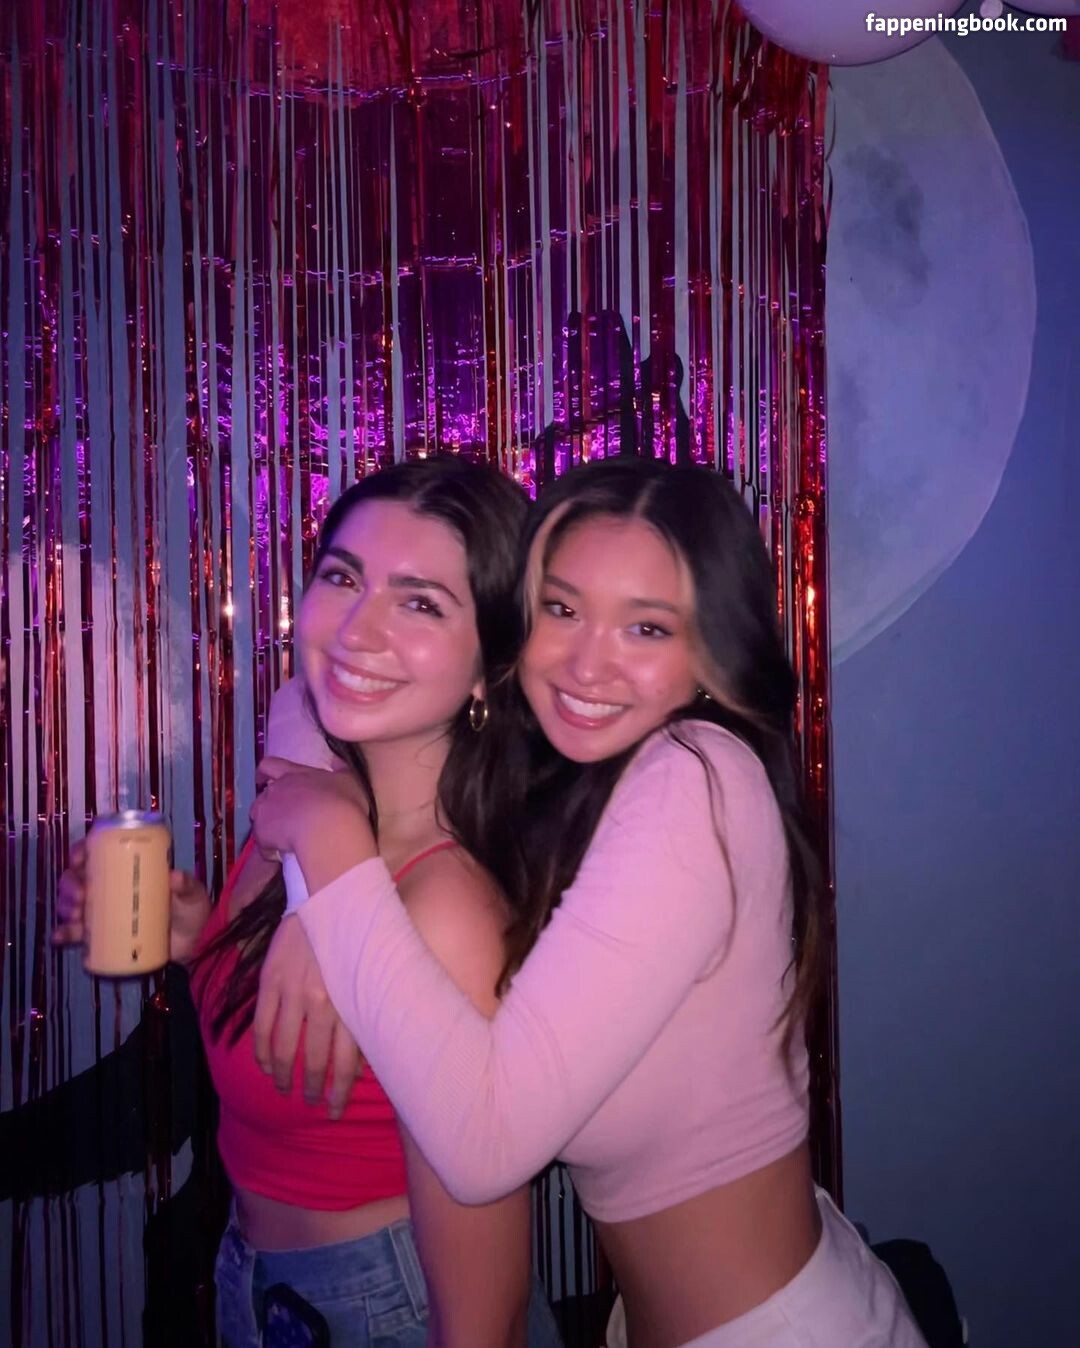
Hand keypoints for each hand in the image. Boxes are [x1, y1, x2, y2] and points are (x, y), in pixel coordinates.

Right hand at [53, 839, 209, 965]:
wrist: (194, 945)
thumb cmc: (192, 910)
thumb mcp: (192, 894)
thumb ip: (186, 885)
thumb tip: (174, 876)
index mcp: (129, 869)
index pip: (98, 853)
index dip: (82, 852)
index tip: (79, 858)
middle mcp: (111, 888)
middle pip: (78, 879)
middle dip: (71, 884)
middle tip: (81, 895)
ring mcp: (106, 912)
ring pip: (73, 904)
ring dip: (66, 906)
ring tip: (76, 915)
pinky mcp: (103, 936)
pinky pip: (77, 934)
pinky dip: (64, 934)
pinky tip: (59, 937)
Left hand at [249, 757, 371, 861]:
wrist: (328, 829)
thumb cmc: (342, 801)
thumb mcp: (349, 780)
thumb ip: (341, 770)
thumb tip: (338, 761)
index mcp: (294, 774)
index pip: (270, 765)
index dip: (264, 772)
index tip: (263, 779)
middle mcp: (276, 789)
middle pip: (262, 795)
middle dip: (270, 806)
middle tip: (286, 818)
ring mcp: (265, 811)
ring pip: (258, 818)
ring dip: (267, 826)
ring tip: (284, 839)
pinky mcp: (261, 833)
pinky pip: (262, 844)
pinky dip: (270, 849)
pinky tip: (285, 856)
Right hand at [252, 913, 363, 1118]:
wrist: (327, 897)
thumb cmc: (356, 940)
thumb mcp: (368, 980)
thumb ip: (363, 1019)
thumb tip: (362, 1064)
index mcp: (351, 1005)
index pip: (345, 1064)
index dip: (338, 1093)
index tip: (333, 1111)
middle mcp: (323, 1003)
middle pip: (314, 1061)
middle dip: (312, 1089)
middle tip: (312, 1103)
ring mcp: (293, 993)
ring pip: (283, 1049)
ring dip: (283, 1076)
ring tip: (285, 1089)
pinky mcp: (270, 982)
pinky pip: (261, 1027)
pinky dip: (260, 1052)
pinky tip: (265, 1065)